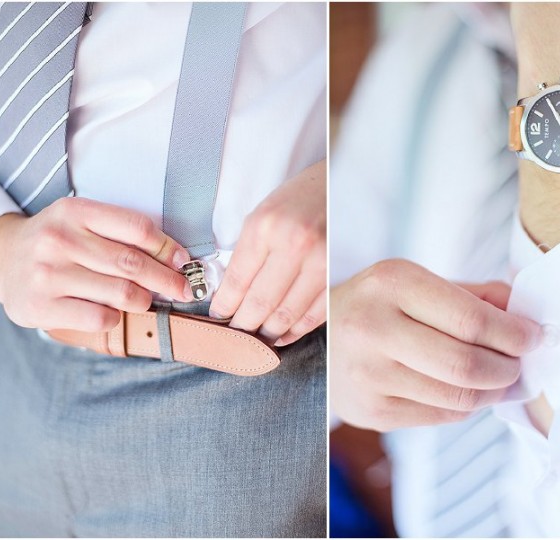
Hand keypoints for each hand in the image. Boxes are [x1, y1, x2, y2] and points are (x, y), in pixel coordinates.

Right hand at [0, 197, 192, 331]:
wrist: (2, 258)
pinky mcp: (40, 306)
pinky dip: (116, 318)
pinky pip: (100, 318)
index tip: (183, 262)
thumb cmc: (56, 243)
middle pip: (132, 263)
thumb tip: (175, 260)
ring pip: (121, 293)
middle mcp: (59, 240)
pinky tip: (112, 312)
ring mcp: (47, 274)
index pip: (137, 229)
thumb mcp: (82, 221)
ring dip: (143, 300)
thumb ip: (122, 235)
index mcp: (75, 212)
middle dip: (167, 280)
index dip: (167, 247)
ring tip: (144, 300)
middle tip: (184, 290)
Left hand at [210, 160, 325, 345]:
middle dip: (243, 326)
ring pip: (287, 314)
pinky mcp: (339, 274)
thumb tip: (230, 295)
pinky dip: (296, 330)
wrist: (341, 185)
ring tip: (257, 340)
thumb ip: (247, 253)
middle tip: (235, 338)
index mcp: (266, 227)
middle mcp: (293, 245)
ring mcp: (320, 261)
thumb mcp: (263, 214)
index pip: (237, 281)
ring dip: (269, 333)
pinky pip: (315, 314)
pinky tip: (284, 335)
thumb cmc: (298, 200)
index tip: (218, 318)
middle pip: (260, 303)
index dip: (224, 307)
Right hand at [330, 259, 542, 431]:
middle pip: (467, 363)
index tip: (535, 337)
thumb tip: (525, 312)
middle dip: (508, 368)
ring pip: (459, 398)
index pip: (470, 318)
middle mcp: (373, 328)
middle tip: (519, 364)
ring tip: (499, 379)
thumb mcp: (413, 283)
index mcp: (391, 284)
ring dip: (493, 391)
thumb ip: (471, 294)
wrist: (317, 343)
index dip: (514, 333)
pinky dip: (466, 406)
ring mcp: (369, 375)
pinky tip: (464, 390)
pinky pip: (441, 416)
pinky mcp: (371, 412)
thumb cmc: (375, 307)